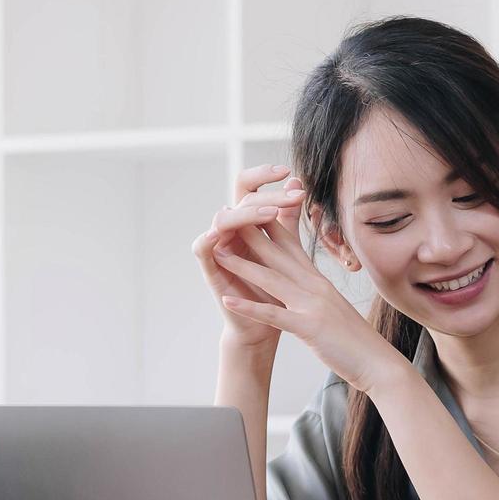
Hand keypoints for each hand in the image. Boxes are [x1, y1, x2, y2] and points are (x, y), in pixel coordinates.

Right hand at [193, 164, 304, 350]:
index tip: (289, 173)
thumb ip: (287, 217)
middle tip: (292, 196)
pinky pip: (201, 249)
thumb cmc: (273, 287)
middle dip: (267, 195)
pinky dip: (207, 240)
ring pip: (223, 219)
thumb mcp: (284, 248)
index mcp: (247, 222)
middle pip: (240, 200)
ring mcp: (218, 248)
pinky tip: (218, 233)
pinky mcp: (209, 270)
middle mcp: (230, 231)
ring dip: (245, 214)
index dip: (264, 176)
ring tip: (270, 213)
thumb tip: (297, 182)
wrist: (264, 326)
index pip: (250, 188)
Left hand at [208, 200, 409, 393]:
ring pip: (272, 279)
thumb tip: (302, 281)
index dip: (267, 227)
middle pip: (278, 255)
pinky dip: (249, 308)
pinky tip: (228, 301)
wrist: (377, 362)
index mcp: (318, 280)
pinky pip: (274, 315)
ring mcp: (312, 305)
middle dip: (249, 236)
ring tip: (218, 253)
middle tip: (224, 219)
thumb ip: (315, 290)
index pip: (290, 245)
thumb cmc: (353, 337)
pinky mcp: (309, 328)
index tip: (246, 212)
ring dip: (243, 265)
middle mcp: (315, 286)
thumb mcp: (332, 305)